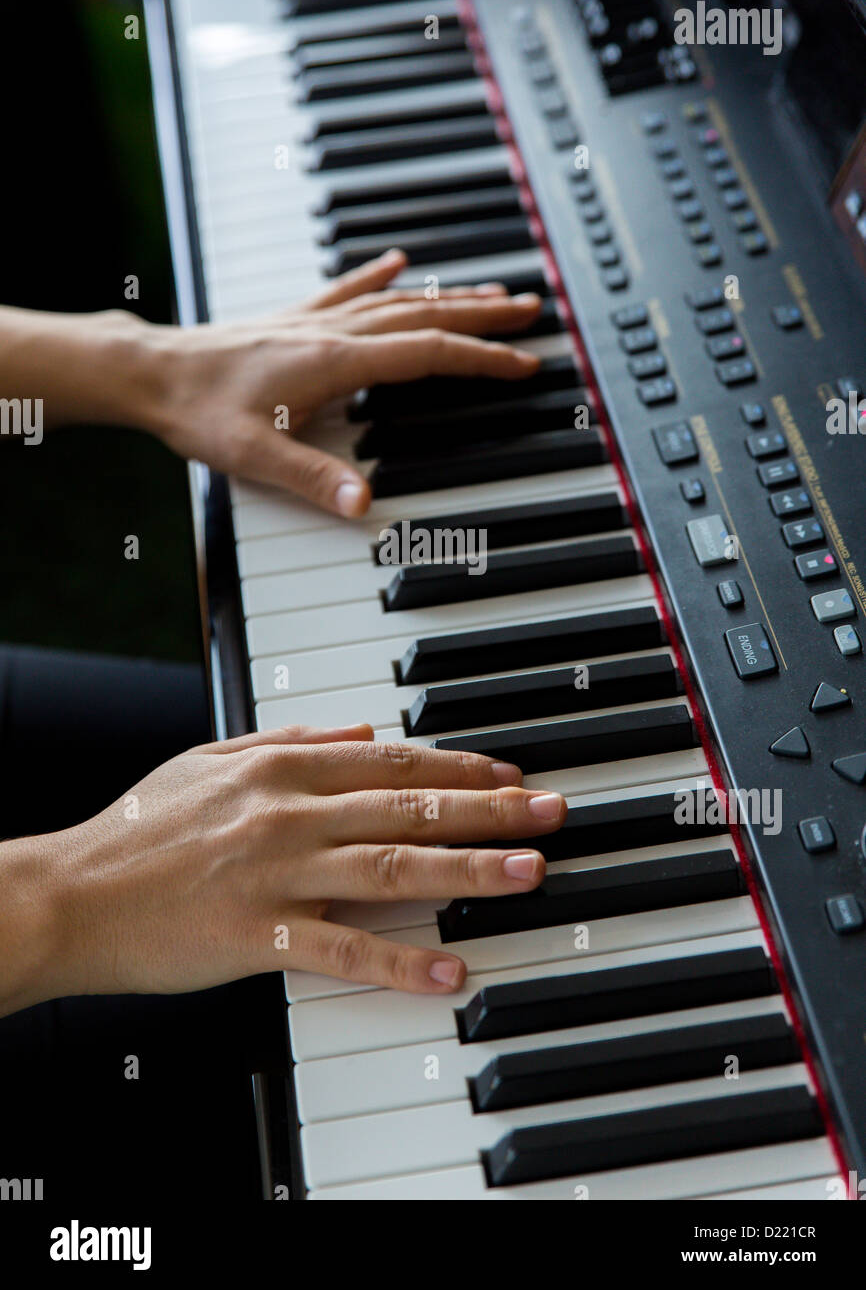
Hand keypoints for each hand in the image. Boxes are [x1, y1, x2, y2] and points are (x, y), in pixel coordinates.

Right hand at [3, 725, 564, 1010]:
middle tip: (552, 814)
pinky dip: (398, 961)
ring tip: (529, 872)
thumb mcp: (210, 759)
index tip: (510, 777)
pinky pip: (342, 951)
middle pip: (408, 808)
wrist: (70, 895)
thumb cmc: (136, 831)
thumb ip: (289, 741)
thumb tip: (360, 730)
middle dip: (490, 811)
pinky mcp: (257, 936)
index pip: (391, 761)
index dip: (458, 769)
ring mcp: (275, 875)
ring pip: (392, 868)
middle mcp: (287, 814)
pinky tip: (449, 970)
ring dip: (469, 871)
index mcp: (279, 769)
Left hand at [136, 249, 541, 514]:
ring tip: (491, 293)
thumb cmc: (198, 410)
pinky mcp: (293, 320)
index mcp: (334, 361)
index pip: (427, 354)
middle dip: (484, 317)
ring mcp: (313, 321)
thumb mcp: (255, 454)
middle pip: (425, 316)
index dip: (481, 359)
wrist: (151, 373)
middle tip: (533, 312)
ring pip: (397, 300)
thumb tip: (363, 504)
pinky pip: (349, 290)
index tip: (523, 363)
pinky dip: (380, 276)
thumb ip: (312, 478)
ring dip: (448, 297)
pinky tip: (397, 262)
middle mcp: (331, 332)